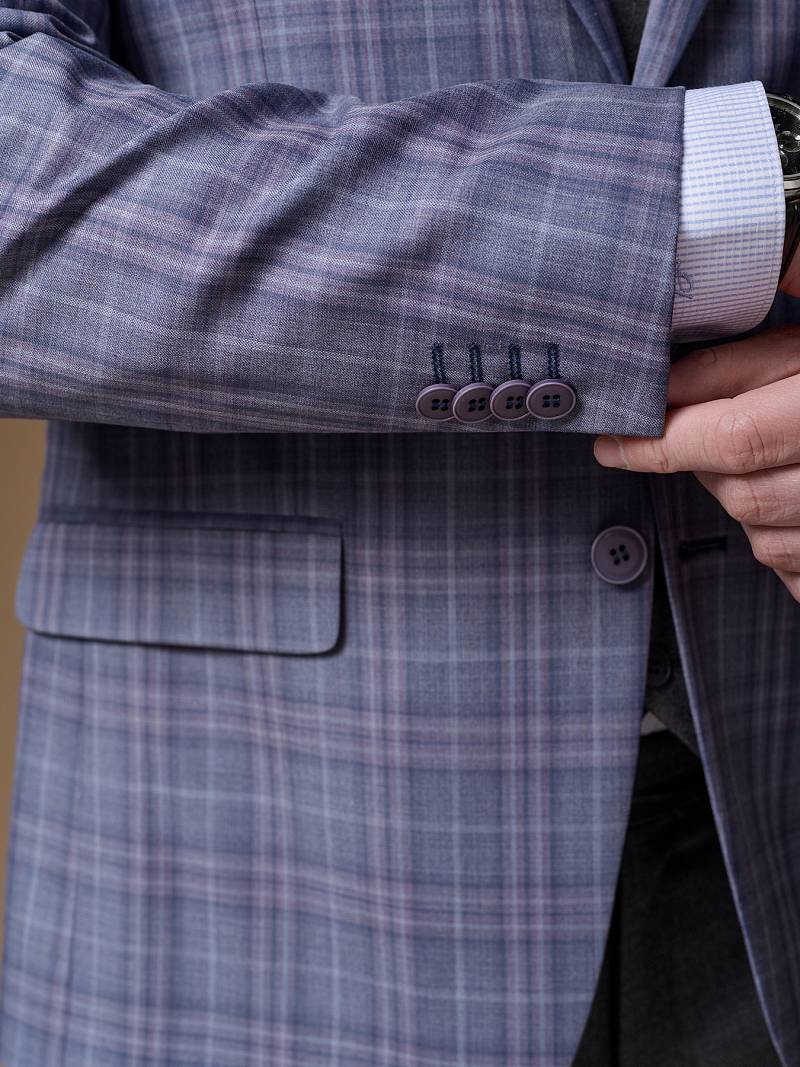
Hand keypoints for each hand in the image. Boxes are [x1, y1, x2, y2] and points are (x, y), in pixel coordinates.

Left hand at [593, 324, 799, 601]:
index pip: (733, 435)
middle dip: (704, 460)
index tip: (614, 440)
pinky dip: (778, 536)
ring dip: (742, 495)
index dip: (661, 441)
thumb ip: (768, 330)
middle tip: (704, 426)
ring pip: (763, 534)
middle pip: (740, 490)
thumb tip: (686, 346)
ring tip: (768, 452)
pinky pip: (793, 569)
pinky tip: (795, 494)